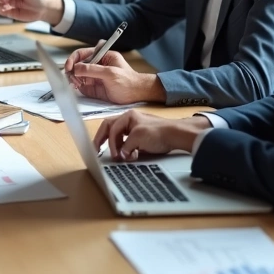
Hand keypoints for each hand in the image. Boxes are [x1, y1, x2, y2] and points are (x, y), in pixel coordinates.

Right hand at [65, 50, 163, 104]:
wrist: (136, 95)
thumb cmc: (127, 81)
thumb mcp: (110, 73)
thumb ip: (92, 70)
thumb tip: (75, 68)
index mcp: (101, 56)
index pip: (82, 54)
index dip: (73, 59)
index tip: (68, 67)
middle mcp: (96, 65)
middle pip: (77, 65)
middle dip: (72, 71)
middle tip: (72, 79)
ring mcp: (94, 76)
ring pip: (77, 75)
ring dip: (73, 79)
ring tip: (75, 85)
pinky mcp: (93, 87)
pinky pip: (80, 85)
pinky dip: (76, 86)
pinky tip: (76, 88)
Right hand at [93, 111, 210, 161]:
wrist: (177, 135)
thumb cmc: (158, 132)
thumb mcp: (138, 138)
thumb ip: (126, 146)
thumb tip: (121, 156)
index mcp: (127, 116)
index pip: (111, 128)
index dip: (109, 142)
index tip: (113, 155)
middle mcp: (129, 120)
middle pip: (110, 128)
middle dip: (103, 140)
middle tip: (96, 150)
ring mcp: (135, 128)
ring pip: (118, 136)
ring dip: (116, 146)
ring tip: (119, 156)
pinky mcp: (140, 136)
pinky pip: (127, 141)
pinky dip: (125, 148)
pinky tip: (130, 155)